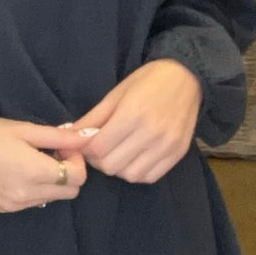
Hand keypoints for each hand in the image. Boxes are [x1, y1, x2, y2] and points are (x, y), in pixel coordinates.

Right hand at [0, 118, 89, 214]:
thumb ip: (60, 136)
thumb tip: (90, 137)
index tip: (61, 145)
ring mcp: (15, 205)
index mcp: (35, 173)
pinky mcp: (4, 209)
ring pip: (53, 198)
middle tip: (50, 152)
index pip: (78, 177)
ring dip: (52, 181)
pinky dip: (36, 189)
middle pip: (70, 192)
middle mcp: (28, 195)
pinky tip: (19, 171)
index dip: (76, 159)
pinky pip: (33, 202)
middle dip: (68, 172)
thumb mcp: (25, 129)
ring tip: (32, 161)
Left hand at [73, 60, 201, 183]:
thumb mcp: (116, 94)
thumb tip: (68, 137)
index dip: (85, 149)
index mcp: (132, 114)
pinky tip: (134, 158)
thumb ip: (93, 118)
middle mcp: (151, 133)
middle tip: (100, 148)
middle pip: (111, 165)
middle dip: (99, 160)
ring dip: (118, 168)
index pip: (98, 148)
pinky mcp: (178, 154)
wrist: (187, 77)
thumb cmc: (148, 81)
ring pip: (130, 175)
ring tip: (118, 153)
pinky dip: (137, 172)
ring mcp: (167, 146)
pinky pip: (150, 177)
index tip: (85, 143)